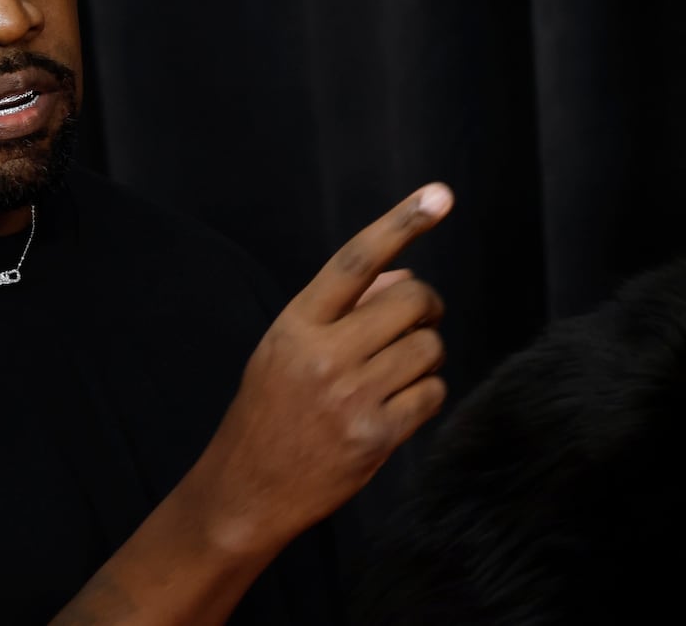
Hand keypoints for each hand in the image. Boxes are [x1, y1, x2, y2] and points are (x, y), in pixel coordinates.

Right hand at [188, 183, 453, 554]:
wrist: (246, 490)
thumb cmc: (270, 411)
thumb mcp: (287, 349)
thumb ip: (342, 310)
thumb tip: (405, 278)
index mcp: (297, 325)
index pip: (356, 260)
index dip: (401, 222)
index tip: (439, 195)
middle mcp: (324, 355)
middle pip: (412, 301)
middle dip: (426, 308)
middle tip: (417, 322)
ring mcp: (352, 397)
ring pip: (429, 348)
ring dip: (425, 355)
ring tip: (395, 373)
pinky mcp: (376, 437)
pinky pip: (432, 393)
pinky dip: (425, 395)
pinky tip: (397, 407)